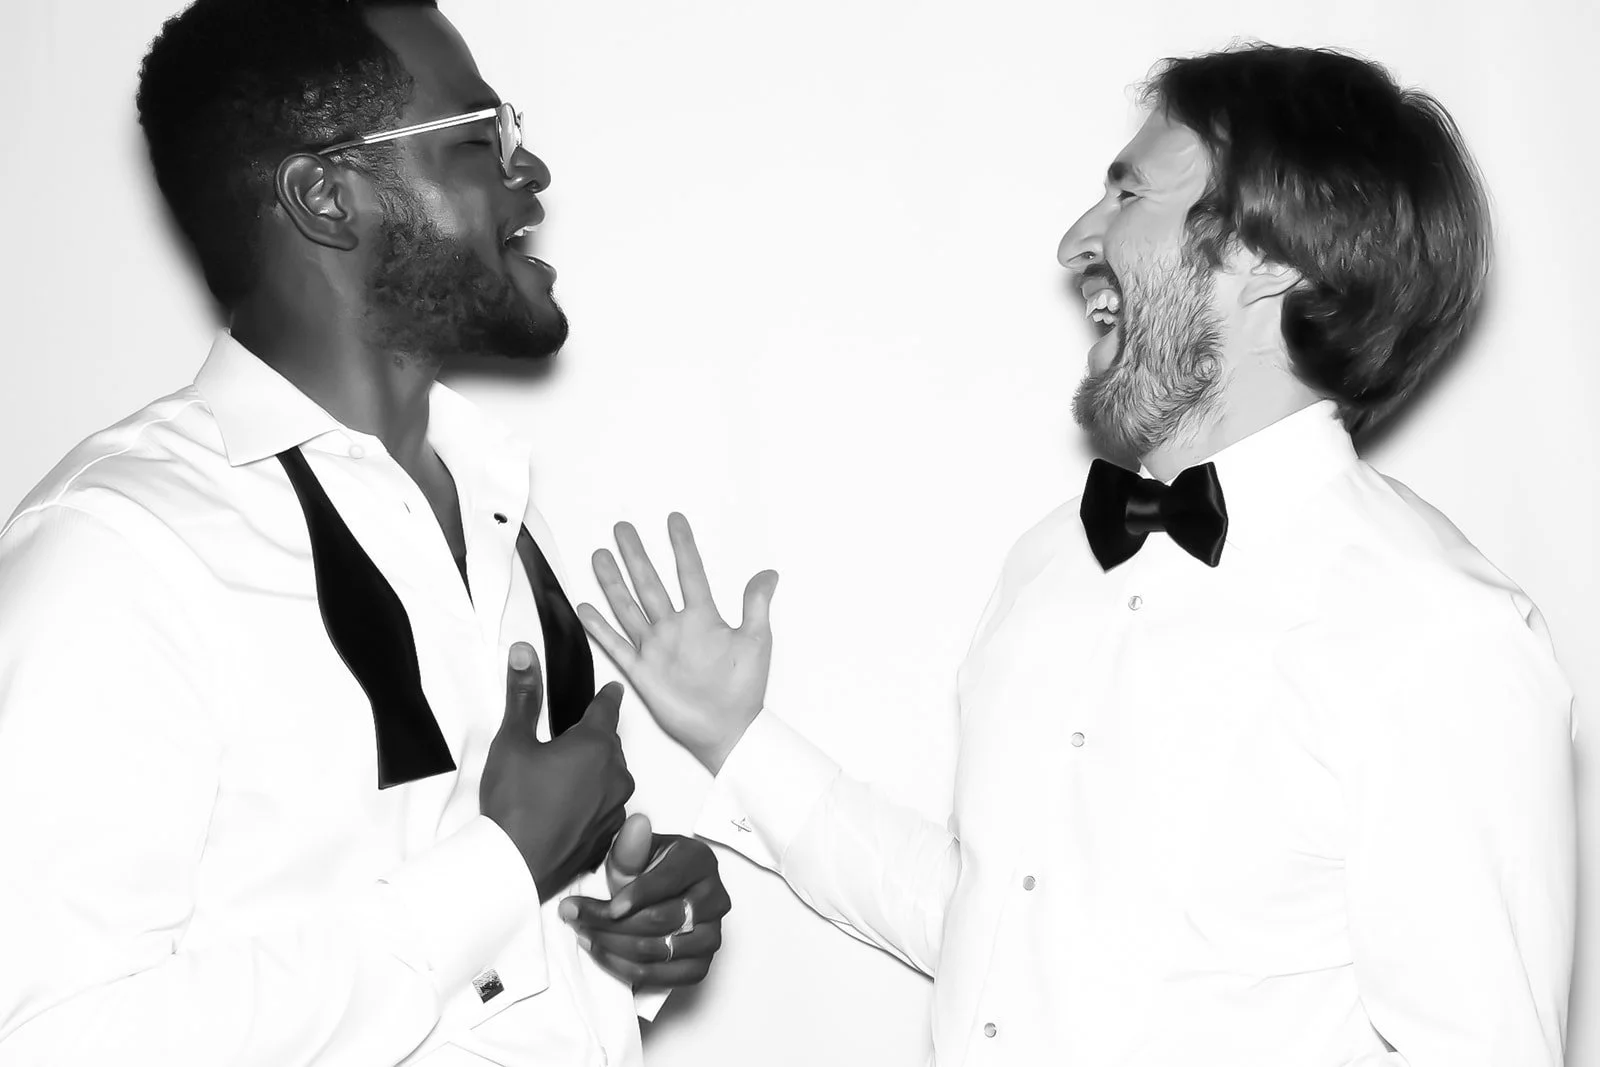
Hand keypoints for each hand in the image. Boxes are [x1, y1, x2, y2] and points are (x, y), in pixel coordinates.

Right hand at [481, 642, 634, 900]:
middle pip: (609, 745)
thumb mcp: (513, 741)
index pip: (607, 710)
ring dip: (595, 772)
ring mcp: (616, 808)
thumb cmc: (513, 801)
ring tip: (565, 776)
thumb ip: (523, 694)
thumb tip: (524, 652)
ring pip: (611, 777)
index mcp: (595, 746)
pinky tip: (569, 808)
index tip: (613, 689)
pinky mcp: (609, 836)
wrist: (514, 864)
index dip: (607, 697)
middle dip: (594, 738)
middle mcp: (615, 775)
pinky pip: (607, 808)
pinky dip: (593, 802)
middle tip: (569, 740)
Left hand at [559, 813, 730, 987]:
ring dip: (615, 948)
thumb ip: (632, 845)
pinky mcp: (702, 964)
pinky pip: (666, 978)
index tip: (603, 907)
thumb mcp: (636, 854)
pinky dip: (630, 970)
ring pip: (660, 951)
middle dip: (611, 924)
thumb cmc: (648, 872)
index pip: (665, 884)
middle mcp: (715, 898)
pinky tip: (605, 956)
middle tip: (576, 919)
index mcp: (700, 862)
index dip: (632, 897)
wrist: (660, 898)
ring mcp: (712, 935)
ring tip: (586, 936)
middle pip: (660, 920)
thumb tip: (637, 824)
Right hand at [577, 513, 777, 773]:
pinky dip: (599, 627)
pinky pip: (616, 644)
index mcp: (702, 619)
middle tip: (623, 528)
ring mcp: (656, 648)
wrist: (727, 730)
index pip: (690, 573)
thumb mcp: (755, 640)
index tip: (674, 520)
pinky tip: (586, 607)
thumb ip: (756, 605)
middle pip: (650, 583)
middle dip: (636, 555)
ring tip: (600, 556)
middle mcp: (675, 628)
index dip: (682, 546)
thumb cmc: (743, 689)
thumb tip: (769, 573)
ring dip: (614, 582)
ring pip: (629, 607)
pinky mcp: (642, 671)